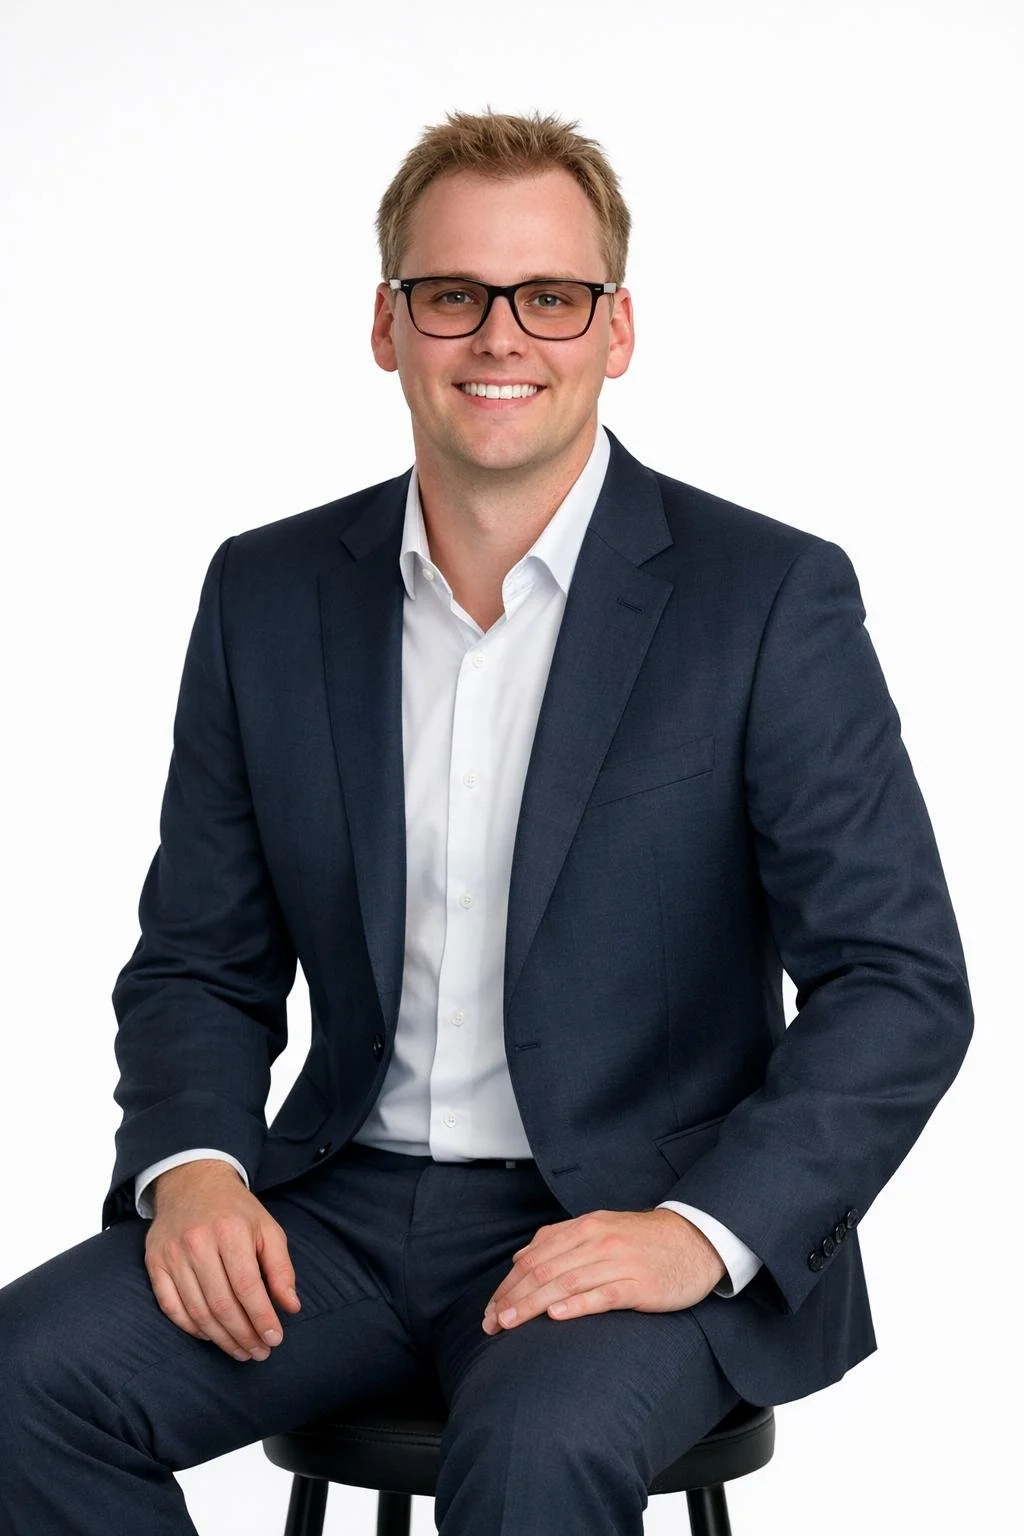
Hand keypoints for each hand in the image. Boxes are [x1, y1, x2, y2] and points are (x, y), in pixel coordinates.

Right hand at [144, 1159, 300, 1361]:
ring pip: (197, 1311)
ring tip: (240, 1351)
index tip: (275, 1339)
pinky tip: (210, 1336)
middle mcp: (198, 1243)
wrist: (192, 1182)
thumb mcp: (268, 1228)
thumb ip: (281, 1268)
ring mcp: (172, 1254)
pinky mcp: (155, 1263)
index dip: (262, 1318)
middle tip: (259, 1353)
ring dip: (221, 1339)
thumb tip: (291, 1307)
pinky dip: (191, 1328)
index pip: (247, 1287)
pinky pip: (171, 1307)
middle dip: (244, 1335)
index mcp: (230, 1231)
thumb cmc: (236, 1210)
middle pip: (221, 1304)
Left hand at [481, 1208, 725, 1333]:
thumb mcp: (600, 1228)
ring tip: (511, 1322)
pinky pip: (603, 1294)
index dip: (508, 1284)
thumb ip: (560, 1239)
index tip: (491, 1309)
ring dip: (534, 1304)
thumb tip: (521, 1258)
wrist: (695, 1239)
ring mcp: (618, 1262)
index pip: (534, 1256)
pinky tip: (557, 1315)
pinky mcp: (639, 1285)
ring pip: (566, 1282)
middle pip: (544, 1270)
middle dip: (513, 1298)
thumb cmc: (644, 1240)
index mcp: (584, 1227)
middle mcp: (597, 1241)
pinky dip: (577, 1304)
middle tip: (492, 1323)